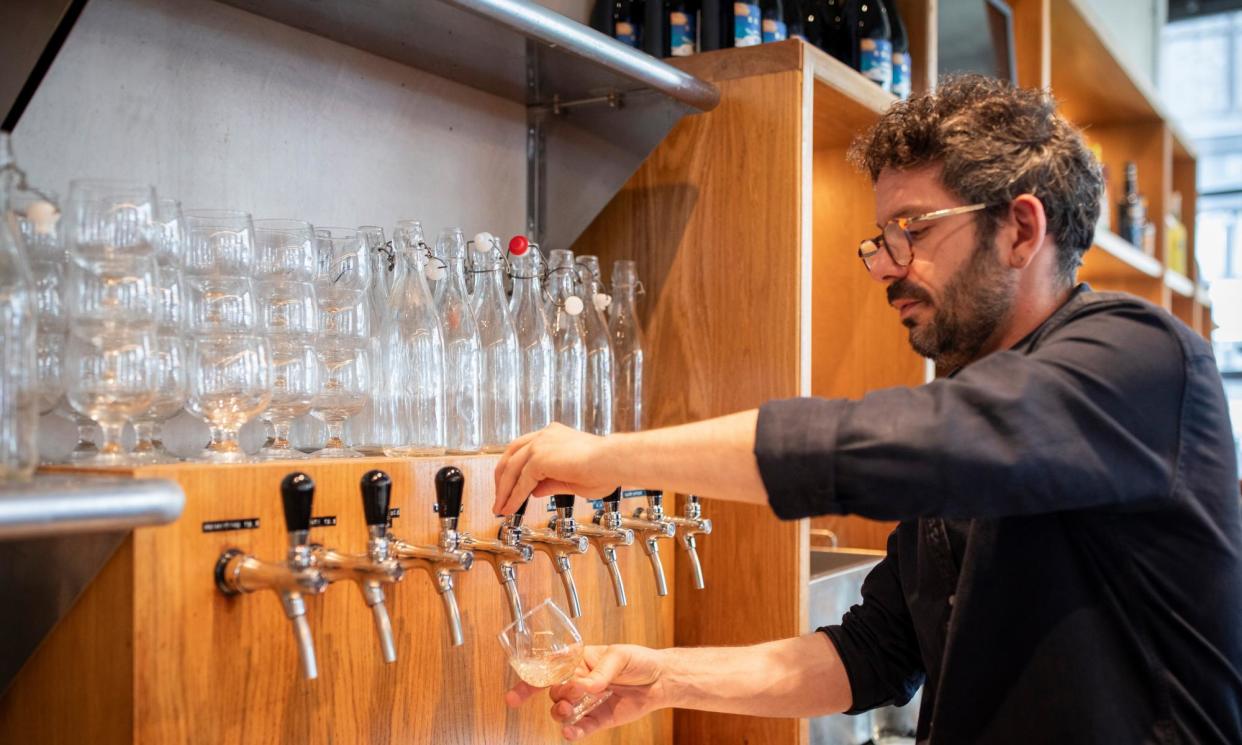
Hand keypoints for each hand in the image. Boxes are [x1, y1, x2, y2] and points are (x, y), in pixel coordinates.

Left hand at [492, 423, 619, 514]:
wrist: (613, 463)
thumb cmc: (604, 469)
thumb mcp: (572, 479)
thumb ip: (550, 482)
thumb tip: (534, 490)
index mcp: (554, 435)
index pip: (524, 450)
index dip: (514, 471)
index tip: (509, 488)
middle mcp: (545, 435)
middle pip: (511, 455)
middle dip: (502, 479)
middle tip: (499, 498)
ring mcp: (540, 444)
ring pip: (511, 469)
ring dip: (504, 491)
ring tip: (501, 508)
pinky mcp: (539, 458)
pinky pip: (520, 481)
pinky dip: (514, 497)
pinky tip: (511, 508)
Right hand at [505, 644, 664, 740]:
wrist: (660, 680)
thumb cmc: (639, 660)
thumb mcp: (620, 656)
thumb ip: (601, 671)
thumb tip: (587, 685)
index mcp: (578, 661)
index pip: (547, 670)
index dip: (529, 682)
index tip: (514, 696)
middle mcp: (578, 682)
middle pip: (553, 692)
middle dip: (556, 695)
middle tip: (571, 695)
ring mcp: (586, 702)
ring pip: (561, 711)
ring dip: (560, 713)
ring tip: (568, 711)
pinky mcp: (598, 719)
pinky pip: (580, 728)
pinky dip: (572, 732)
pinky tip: (569, 733)